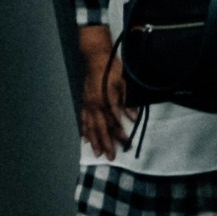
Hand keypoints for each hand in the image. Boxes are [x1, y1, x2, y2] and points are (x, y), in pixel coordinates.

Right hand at [72, 32, 129, 158]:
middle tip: (110, 157)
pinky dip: (84, 129)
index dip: (119, 134)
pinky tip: (84, 137)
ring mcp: (87, 104)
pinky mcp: (84, 102)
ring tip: (97, 152)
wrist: (95, 58)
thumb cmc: (111, 69)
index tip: (126, 144)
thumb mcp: (124, 82)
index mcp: (105, 100)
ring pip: (90, 126)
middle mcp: (94, 105)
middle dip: (105, 143)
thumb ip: (127, 101)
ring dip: (94, 140)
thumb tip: (133, 117)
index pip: (113, 122)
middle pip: (100, 128)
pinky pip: (83, 119)